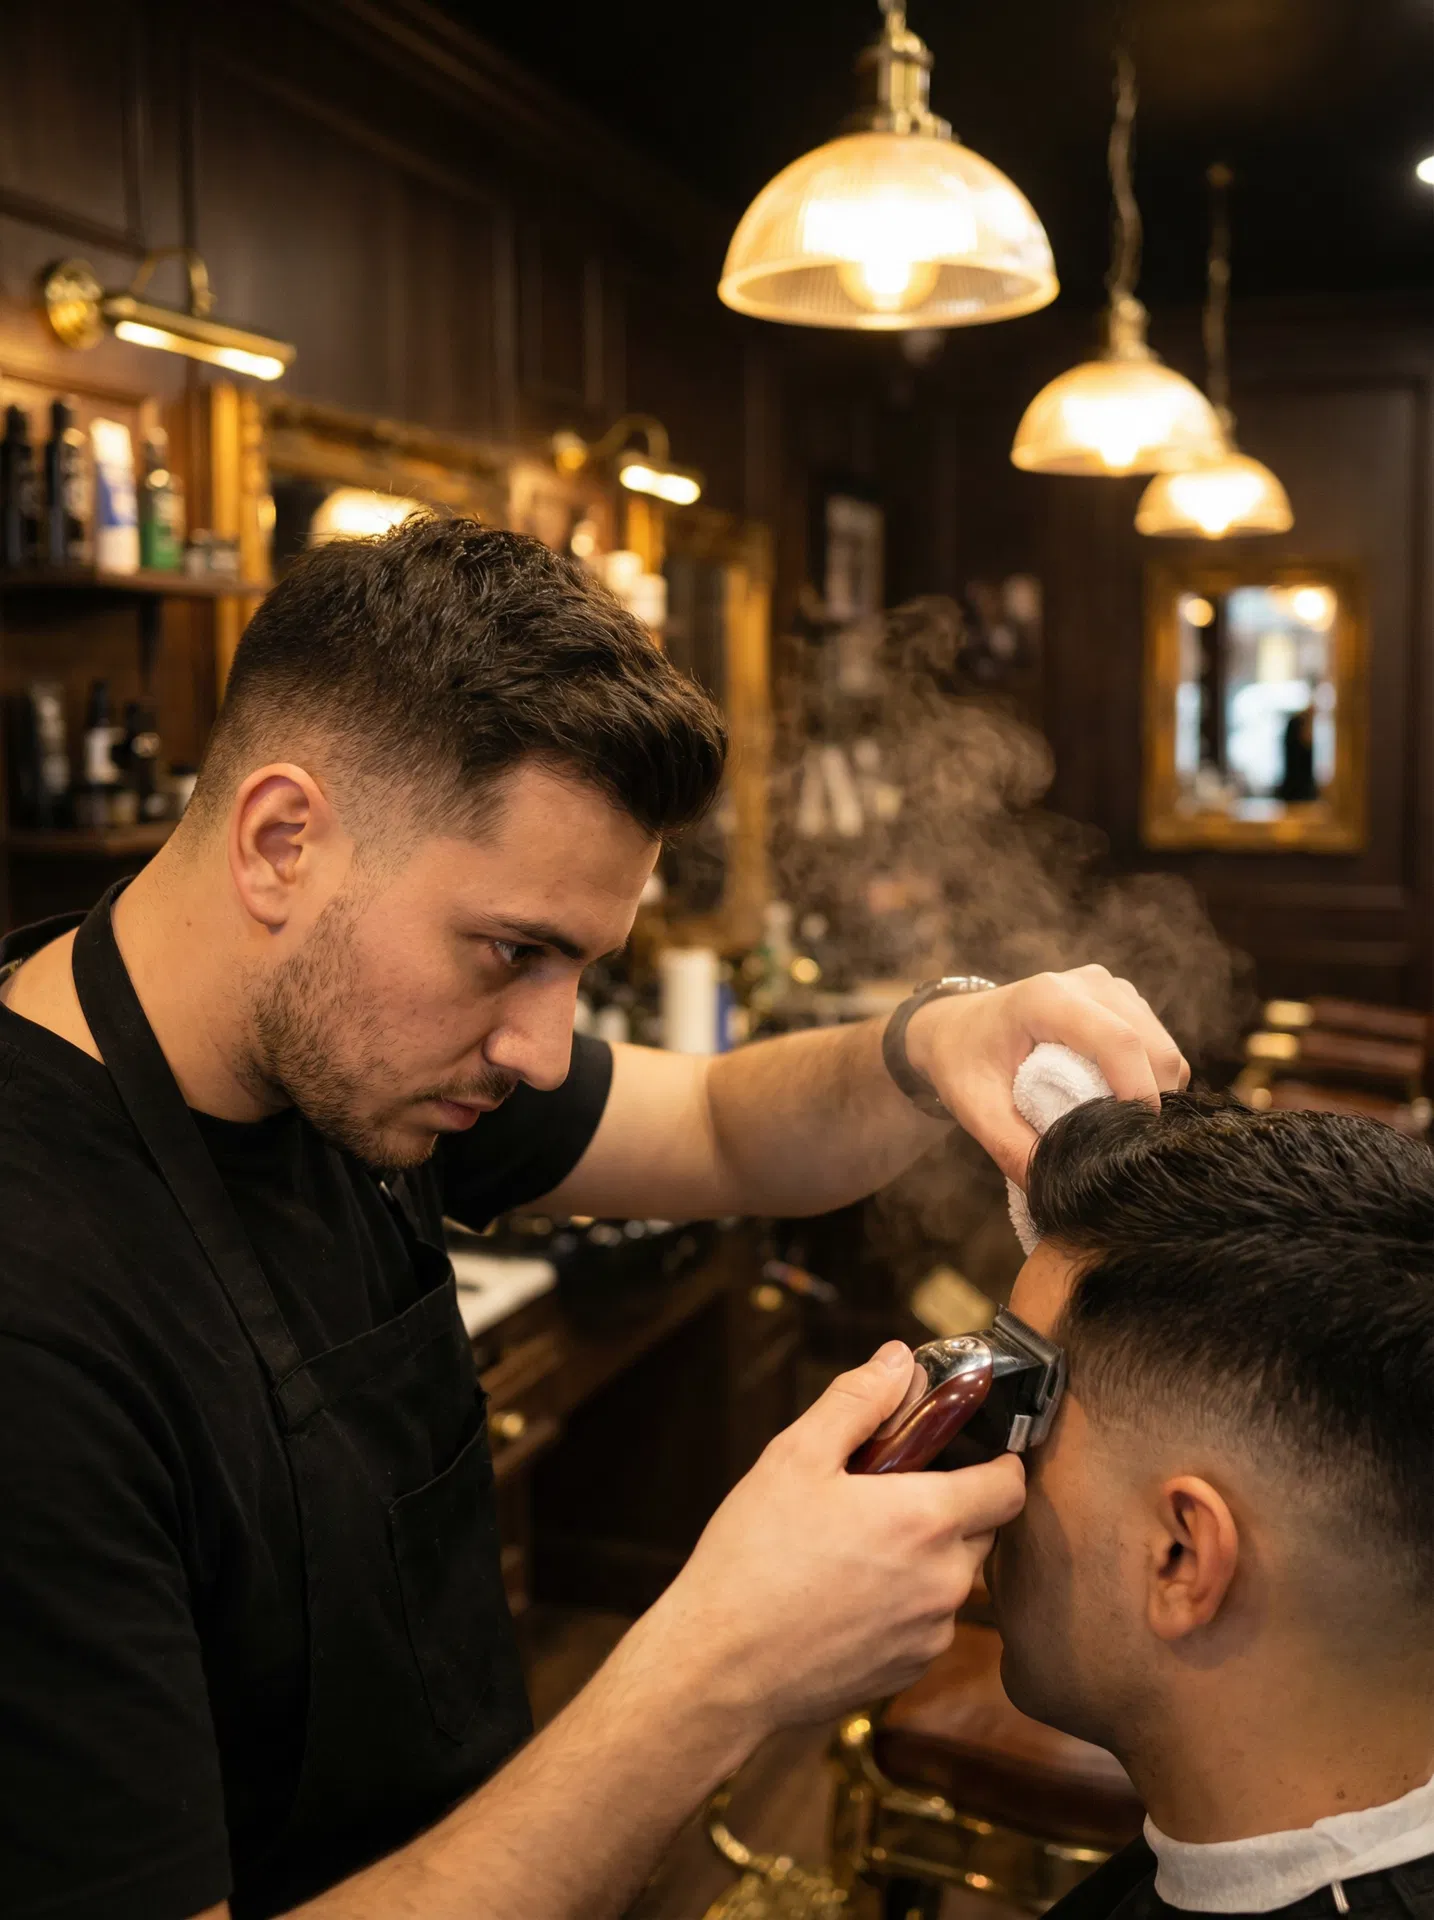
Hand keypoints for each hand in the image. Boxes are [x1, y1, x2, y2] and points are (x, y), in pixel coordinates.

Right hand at [638, 1343, 1025, 1739]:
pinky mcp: (908, 1672)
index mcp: (926, 1520)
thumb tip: (900, 1361)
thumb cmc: (753, 1558)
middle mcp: (945, 1582)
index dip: (997, 1461)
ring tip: (854, 1548)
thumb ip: (857, 1401)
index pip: (1009, 1485)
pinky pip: (926, 1623)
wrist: (719, 1668)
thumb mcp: (795, 1456)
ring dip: (924, 1557)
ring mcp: (930, 1635)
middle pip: (984, 1530)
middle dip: (950, 1505)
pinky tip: (845, 1594)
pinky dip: (903, 1603)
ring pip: (953, 1578)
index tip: (968, 1451)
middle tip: (887, 1493)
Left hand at [906, 964, 1189, 1181]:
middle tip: (1119, 1147)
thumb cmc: (962, 1063)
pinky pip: (1160, 1051)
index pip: (1118, 1042)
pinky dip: (1150, 1084)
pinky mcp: (1126, 1004)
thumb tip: (1056, 1190)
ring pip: (1166, 1052)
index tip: (1134, 1141)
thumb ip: (1011, 1148)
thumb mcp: (974, 1109)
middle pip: (1153, 1049)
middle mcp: (1090, 984)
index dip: (1138, 1092)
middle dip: (1149, 1104)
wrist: (957, 1028)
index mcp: (1048, 997)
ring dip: (1152, 1096)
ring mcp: (1113, 990)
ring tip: (1111, 1126)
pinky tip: (1114, 1103)